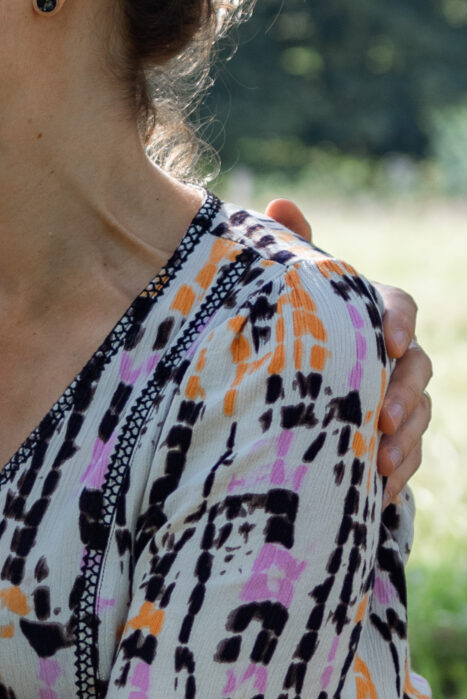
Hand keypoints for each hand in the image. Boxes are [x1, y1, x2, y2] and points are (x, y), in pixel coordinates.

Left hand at [265, 198, 430, 497]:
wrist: (279, 394)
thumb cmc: (291, 330)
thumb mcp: (285, 296)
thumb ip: (291, 252)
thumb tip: (281, 202)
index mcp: (369, 312)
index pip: (398, 307)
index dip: (397, 321)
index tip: (390, 341)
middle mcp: (390, 355)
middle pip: (417, 367)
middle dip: (407, 393)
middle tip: (384, 416)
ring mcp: (393, 399)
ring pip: (418, 417)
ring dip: (405, 442)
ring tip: (380, 462)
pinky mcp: (386, 442)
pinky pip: (405, 461)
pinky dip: (394, 479)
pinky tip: (375, 497)